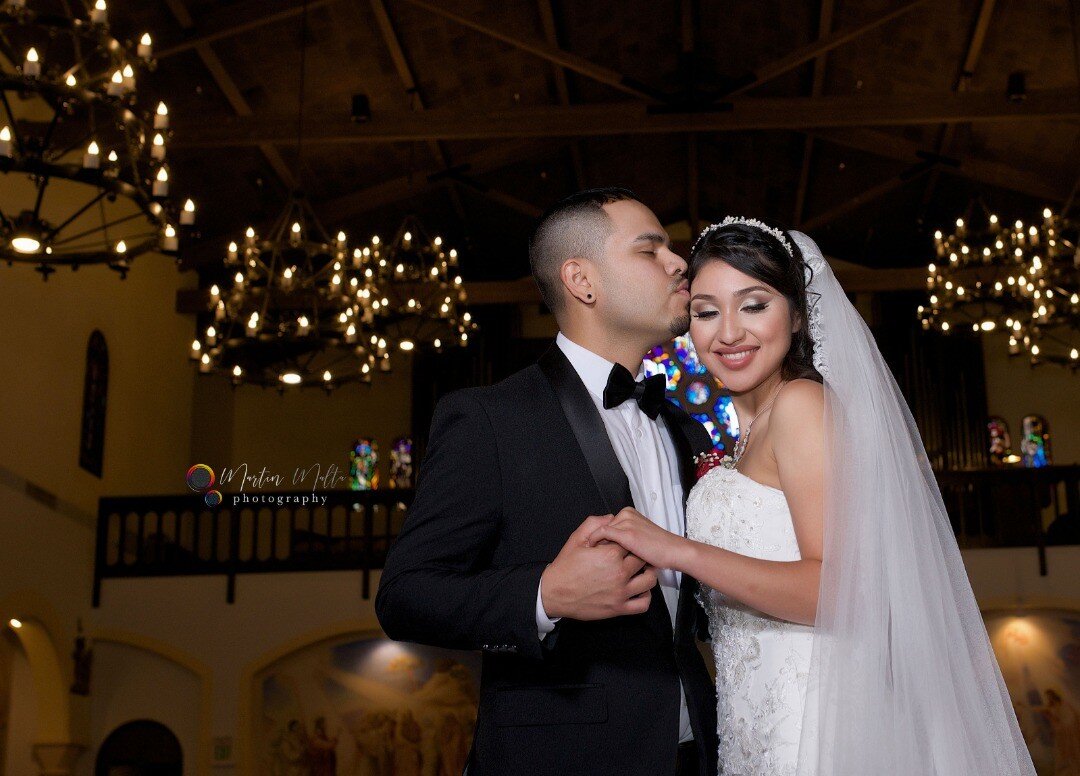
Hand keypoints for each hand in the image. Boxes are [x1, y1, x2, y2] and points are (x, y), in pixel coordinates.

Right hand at [540, 514, 657, 619]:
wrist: (554, 593)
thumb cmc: (565, 568)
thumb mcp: (576, 540)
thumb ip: (594, 524)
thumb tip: (611, 518)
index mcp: (610, 554)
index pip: (631, 541)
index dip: (628, 540)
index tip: (623, 542)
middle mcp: (619, 573)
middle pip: (643, 558)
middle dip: (640, 554)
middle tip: (633, 554)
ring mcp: (620, 592)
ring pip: (649, 580)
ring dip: (648, 573)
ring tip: (641, 571)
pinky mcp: (619, 608)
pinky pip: (643, 604)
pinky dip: (646, 596)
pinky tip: (638, 589)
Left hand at [586, 507, 688, 569]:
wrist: (673, 552)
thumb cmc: (659, 549)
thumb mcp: (639, 537)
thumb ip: (624, 536)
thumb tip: (606, 544)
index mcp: (629, 513)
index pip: (605, 523)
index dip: (597, 537)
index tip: (589, 549)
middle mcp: (626, 514)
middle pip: (601, 525)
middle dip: (593, 539)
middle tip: (586, 554)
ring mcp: (626, 522)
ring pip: (599, 529)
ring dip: (593, 542)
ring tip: (587, 556)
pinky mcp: (626, 532)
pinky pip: (602, 533)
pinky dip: (594, 542)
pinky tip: (592, 554)